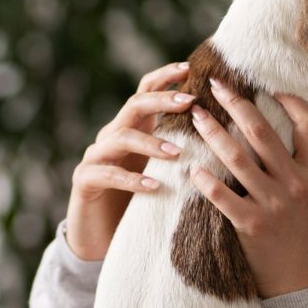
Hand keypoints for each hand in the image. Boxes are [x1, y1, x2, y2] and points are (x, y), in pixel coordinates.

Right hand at [65, 61, 194, 260]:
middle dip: (161, 100)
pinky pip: (108, 174)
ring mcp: (96, 157)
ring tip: (177, 153)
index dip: (164, 77)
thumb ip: (180, 151)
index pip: (145, 91)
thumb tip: (223, 135)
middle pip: (134, 106)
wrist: (99, 238)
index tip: (190, 68)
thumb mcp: (162, 173)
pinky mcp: (85, 180)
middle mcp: (112, 136)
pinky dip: (132, 179)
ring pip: (120, 136)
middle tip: (189, 102)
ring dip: (150, 142)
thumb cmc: (139, 203)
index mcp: (133, 129)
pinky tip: (154, 187)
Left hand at [188, 81, 307, 297]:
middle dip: (237, 104)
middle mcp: (296, 185)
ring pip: (238, 159)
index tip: (269, 86)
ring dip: (213, 133)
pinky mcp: (251, 226)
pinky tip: (191, 166)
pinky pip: (223, 197)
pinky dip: (205, 180)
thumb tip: (283, 130)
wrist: (303, 283)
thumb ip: (305, 166)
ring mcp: (273, 205)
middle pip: (263, 133)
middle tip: (215, 85)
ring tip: (196, 117)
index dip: (292, 100)